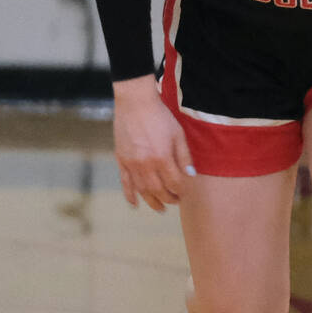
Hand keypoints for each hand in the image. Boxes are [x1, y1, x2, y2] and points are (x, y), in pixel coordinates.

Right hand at [112, 77, 192, 211]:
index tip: (185, 193)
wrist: (135, 104)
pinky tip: (135, 204)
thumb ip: (184, 157)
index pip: (174, 183)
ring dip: (151, 201)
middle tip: (175, 202)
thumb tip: (191, 176)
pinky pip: (125, 182)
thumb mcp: (179, 135)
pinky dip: (130, 195)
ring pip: (142, 190)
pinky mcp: (120, 160)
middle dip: (169, 198)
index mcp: (162, 158)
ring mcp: (131, 163)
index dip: (181, 191)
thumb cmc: (160, 117)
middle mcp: (145, 164)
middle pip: (158, 190)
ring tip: (160, 208)